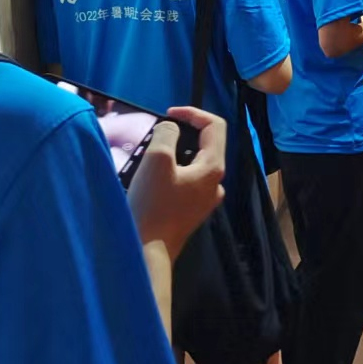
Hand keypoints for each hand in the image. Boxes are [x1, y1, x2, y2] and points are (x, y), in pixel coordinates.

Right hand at [129, 105, 225, 254]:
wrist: (147, 251)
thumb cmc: (153, 205)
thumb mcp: (157, 160)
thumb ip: (167, 134)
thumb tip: (171, 129)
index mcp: (213, 167)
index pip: (214, 125)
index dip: (192, 112)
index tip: (168, 113)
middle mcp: (215, 182)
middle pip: (205, 144)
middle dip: (182, 133)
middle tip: (157, 134)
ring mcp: (205, 199)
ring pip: (194, 163)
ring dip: (175, 152)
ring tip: (150, 155)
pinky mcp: (191, 210)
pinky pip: (186, 180)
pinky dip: (172, 171)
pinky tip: (152, 178)